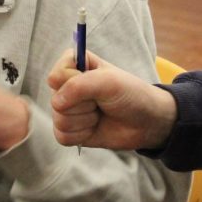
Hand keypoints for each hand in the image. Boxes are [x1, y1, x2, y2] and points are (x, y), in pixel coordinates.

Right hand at [47, 49, 176, 150]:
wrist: (146, 121)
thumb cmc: (130, 94)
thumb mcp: (108, 82)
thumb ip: (79, 86)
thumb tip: (56, 104)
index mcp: (72, 65)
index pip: (55, 77)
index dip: (74, 84)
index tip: (96, 83)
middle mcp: (66, 85)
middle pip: (56, 102)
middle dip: (83, 106)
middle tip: (101, 101)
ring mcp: (66, 108)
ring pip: (59, 120)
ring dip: (85, 121)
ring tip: (100, 113)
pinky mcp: (69, 129)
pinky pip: (62, 136)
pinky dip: (82, 134)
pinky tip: (95, 127)